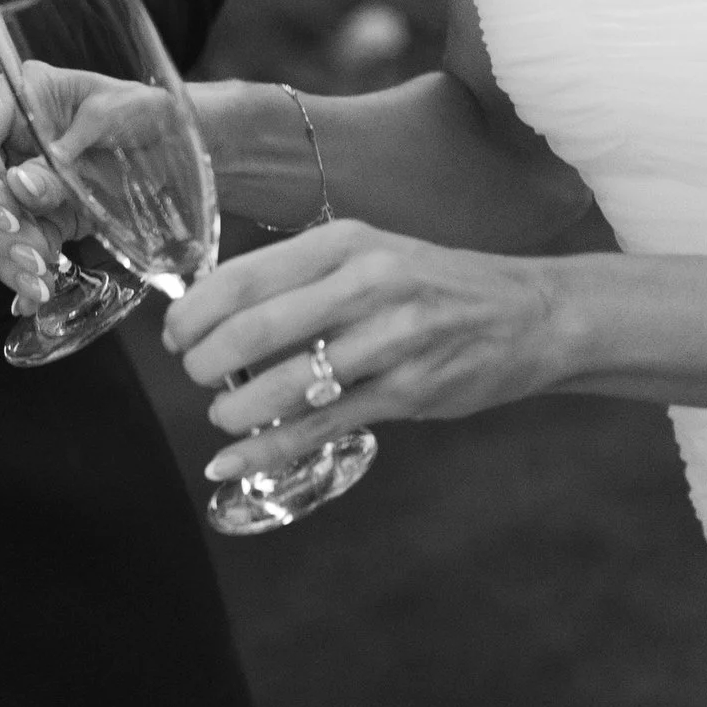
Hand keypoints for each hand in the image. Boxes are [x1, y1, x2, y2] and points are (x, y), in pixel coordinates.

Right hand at [0, 63, 150, 311]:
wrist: (172, 143)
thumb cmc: (144, 109)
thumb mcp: (115, 111)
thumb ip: (68, 144)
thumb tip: (21, 183)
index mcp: (20, 99)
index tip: (6, 213)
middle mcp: (10, 142)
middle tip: (31, 254)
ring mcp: (21, 184)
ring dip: (11, 259)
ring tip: (41, 281)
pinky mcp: (41, 218)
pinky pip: (20, 248)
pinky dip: (24, 275)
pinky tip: (33, 296)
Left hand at [166, 218, 562, 485]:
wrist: (531, 314)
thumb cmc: (435, 286)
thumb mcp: (371, 255)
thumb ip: (304, 280)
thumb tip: (220, 315)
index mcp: (345, 244)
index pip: (243, 278)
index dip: (194, 312)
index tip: (175, 334)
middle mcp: (366, 286)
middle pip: (254, 330)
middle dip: (205, 361)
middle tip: (194, 375)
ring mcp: (389, 342)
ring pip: (285, 384)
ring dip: (234, 409)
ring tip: (222, 415)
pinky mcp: (407, 393)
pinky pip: (319, 427)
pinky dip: (265, 451)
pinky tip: (230, 462)